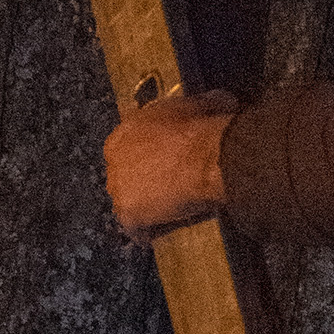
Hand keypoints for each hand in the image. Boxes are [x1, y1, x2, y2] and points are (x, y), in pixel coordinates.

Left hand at [104, 90, 235, 236]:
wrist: (205, 157)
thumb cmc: (201, 129)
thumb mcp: (199, 105)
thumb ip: (198, 106)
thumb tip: (220, 100)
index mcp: (123, 133)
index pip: (126, 148)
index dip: (146, 157)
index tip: (162, 163)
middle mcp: (113, 159)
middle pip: (123, 175)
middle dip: (141, 181)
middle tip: (166, 188)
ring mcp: (118, 188)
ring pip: (126, 202)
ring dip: (142, 206)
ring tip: (165, 211)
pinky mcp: (128, 214)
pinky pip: (134, 229)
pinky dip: (146, 232)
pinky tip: (159, 233)